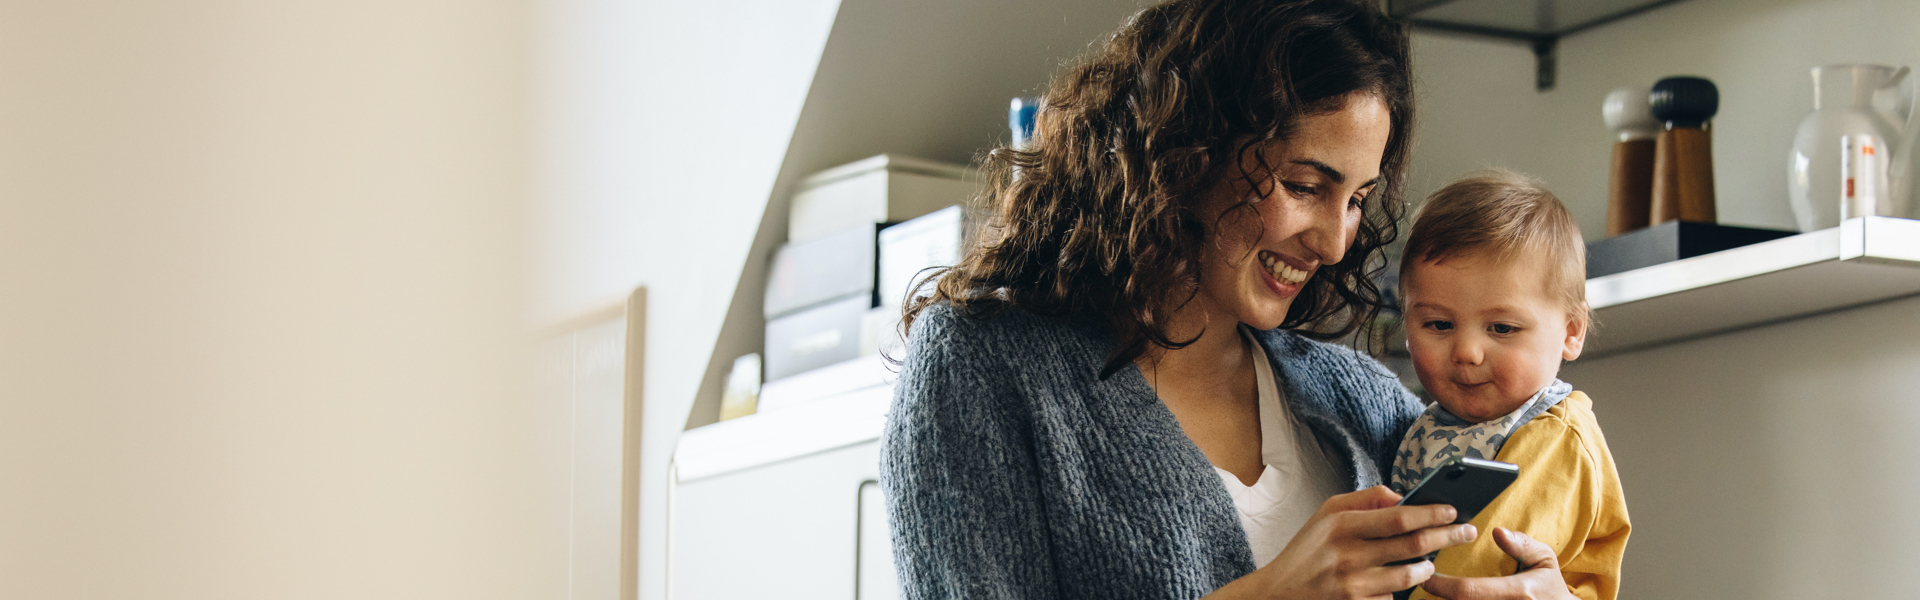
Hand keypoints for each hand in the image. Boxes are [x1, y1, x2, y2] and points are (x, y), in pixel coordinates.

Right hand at [1214, 486, 1477, 598]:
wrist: (1279, 593)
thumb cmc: (1307, 550)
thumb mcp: (1326, 513)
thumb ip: (1365, 499)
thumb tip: (1403, 495)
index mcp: (1342, 524)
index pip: (1399, 516)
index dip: (1432, 512)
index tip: (1453, 509)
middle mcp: (1348, 554)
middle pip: (1413, 544)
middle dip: (1447, 536)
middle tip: (1467, 531)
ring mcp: (1353, 584)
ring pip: (1411, 574)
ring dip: (1429, 566)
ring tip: (1433, 561)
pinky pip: (1393, 595)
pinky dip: (1403, 587)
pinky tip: (1405, 580)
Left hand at [1420, 528, 1576, 599]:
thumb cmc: (1548, 586)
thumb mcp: (1544, 560)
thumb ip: (1522, 546)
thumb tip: (1498, 532)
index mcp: (1518, 592)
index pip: (1468, 591)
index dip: (1441, 586)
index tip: (1426, 577)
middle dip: (1437, 598)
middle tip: (1421, 585)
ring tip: (1431, 595)